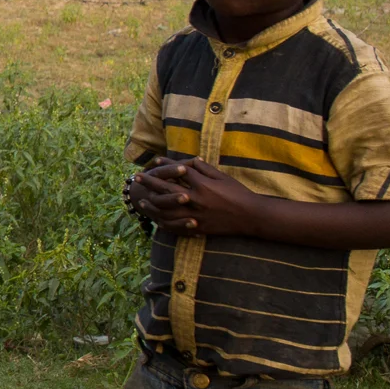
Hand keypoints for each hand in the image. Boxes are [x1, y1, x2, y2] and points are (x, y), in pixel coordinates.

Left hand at [129, 158, 266, 237]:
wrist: (251, 216)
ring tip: (141, 201)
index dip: (165, 165)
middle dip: (150, 182)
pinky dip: (164, 222)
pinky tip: (156, 219)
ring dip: (152, 204)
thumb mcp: (223, 177)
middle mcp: (195, 199)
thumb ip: (205, 169)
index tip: (154, 161)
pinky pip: (176, 226)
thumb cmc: (239, 194)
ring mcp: (195, 214)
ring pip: (167, 210)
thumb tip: (192, 160)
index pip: (178, 171)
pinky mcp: (198, 227)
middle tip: (137, 177)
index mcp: (202, 184)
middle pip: (166, 189)